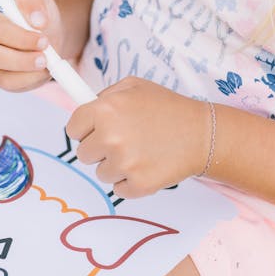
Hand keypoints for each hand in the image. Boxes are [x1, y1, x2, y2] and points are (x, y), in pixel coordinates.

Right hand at [0, 0, 63, 91]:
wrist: (45, 33)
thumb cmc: (36, 15)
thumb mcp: (37, 0)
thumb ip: (34, 2)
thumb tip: (38, 20)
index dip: (20, 37)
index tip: (44, 41)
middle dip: (20, 60)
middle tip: (45, 59)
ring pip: (1, 77)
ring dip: (28, 73)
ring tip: (48, 65)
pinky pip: (11, 86)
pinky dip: (31, 81)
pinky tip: (44, 72)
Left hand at [66, 76, 210, 197]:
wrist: (202, 133)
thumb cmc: (167, 108)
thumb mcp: (133, 86)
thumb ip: (104, 96)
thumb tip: (82, 108)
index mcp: (105, 109)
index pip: (72, 128)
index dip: (85, 130)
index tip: (96, 131)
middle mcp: (110, 136)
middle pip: (83, 154)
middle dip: (100, 149)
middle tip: (124, 140)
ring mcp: (124, 163)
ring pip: (100, 173)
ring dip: (116, 166)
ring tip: (140, 151)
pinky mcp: (138, 184)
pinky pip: (118, 189)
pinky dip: (131, 181)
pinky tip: (147, 165)